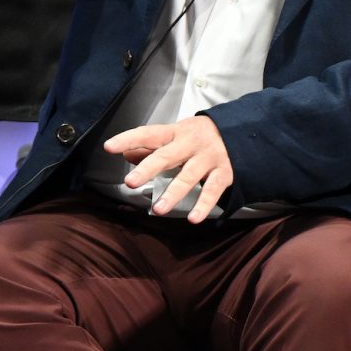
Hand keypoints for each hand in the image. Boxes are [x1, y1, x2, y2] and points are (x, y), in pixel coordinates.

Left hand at [104, 115, 233, 222]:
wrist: (241, 133)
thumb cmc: (198, 137)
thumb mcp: (174, 136)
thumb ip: (151, 147)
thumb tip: (126, 155)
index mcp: (175, 132)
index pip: (148, 133)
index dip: (128, 139)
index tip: (109, 147)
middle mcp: (191, 144)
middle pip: (166, 156)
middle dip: (148, 169)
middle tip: (130, 182)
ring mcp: (209, 158)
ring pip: (188, 177)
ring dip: (173, 193)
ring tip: (158, 209)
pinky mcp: (224, 173)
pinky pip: (212, 191)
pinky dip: (203, 205)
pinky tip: (192, 218)